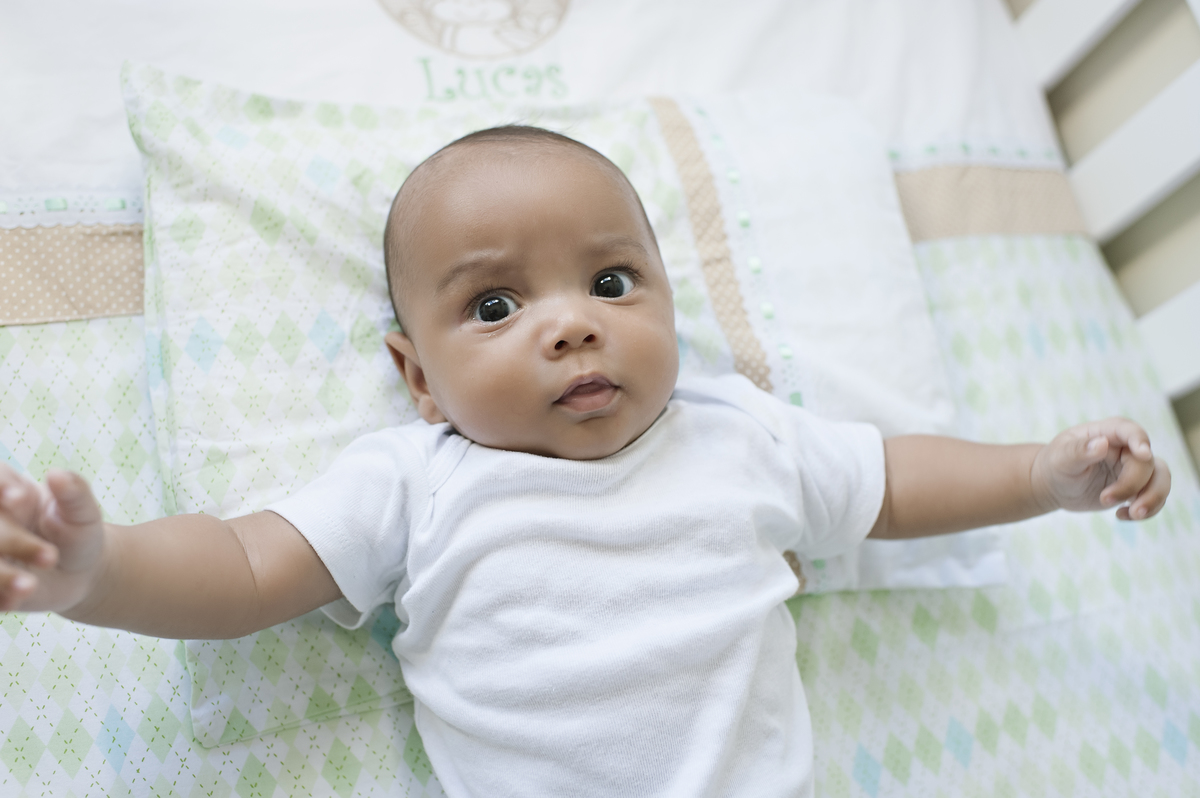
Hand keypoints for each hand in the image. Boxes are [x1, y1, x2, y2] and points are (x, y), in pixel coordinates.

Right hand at [0, 465, 106, 612]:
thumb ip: (73, 493)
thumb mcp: (83, 512)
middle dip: (12, 540)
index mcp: (8, 492)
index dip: (0, 487)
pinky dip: (0, 595)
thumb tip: (57, 474)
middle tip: (51, 557)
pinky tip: (14, 601)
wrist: (79, 572)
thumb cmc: (78, 530)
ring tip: (29, 586)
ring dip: (1, 575)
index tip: (18, 498)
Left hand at [1031, 418, 1170, 519]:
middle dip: (1132, 484)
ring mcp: (1133, 468)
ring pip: (1161, 478)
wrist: (1054, 485)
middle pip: (1146, 462)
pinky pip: (1155, 497)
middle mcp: (1125, 448)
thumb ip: (1079, 451)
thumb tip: (1101, 444)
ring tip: (1133, 514)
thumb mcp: (1061, 458)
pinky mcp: (1136, 487)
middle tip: (1105, 499)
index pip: (1129, 430)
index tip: (1143, 455)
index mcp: (1106, 433)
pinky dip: (1147, 509)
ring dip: (1152, 498)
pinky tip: (1121, 516)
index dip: (1140, 440)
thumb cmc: (1055, 465)